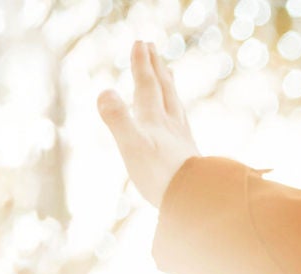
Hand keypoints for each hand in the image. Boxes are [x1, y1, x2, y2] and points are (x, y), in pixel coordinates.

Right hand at [97, 41, 198, 208]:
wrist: (196, 203)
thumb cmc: (161, 177)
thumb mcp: (132, 146)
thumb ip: (118, 119)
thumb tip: (104, 91)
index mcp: (155, 121)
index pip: (147, 85)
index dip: (142, 64)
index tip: (140, 43)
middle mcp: (171, 126)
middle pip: (164, 89)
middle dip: (155, 68)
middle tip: (152, 48)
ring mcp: (182, 141)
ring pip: (176, 106)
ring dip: (169, 87)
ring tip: (168, 74)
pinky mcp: (190, 157)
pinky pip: (184, 127)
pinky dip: (179, 115)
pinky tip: (179, 121)